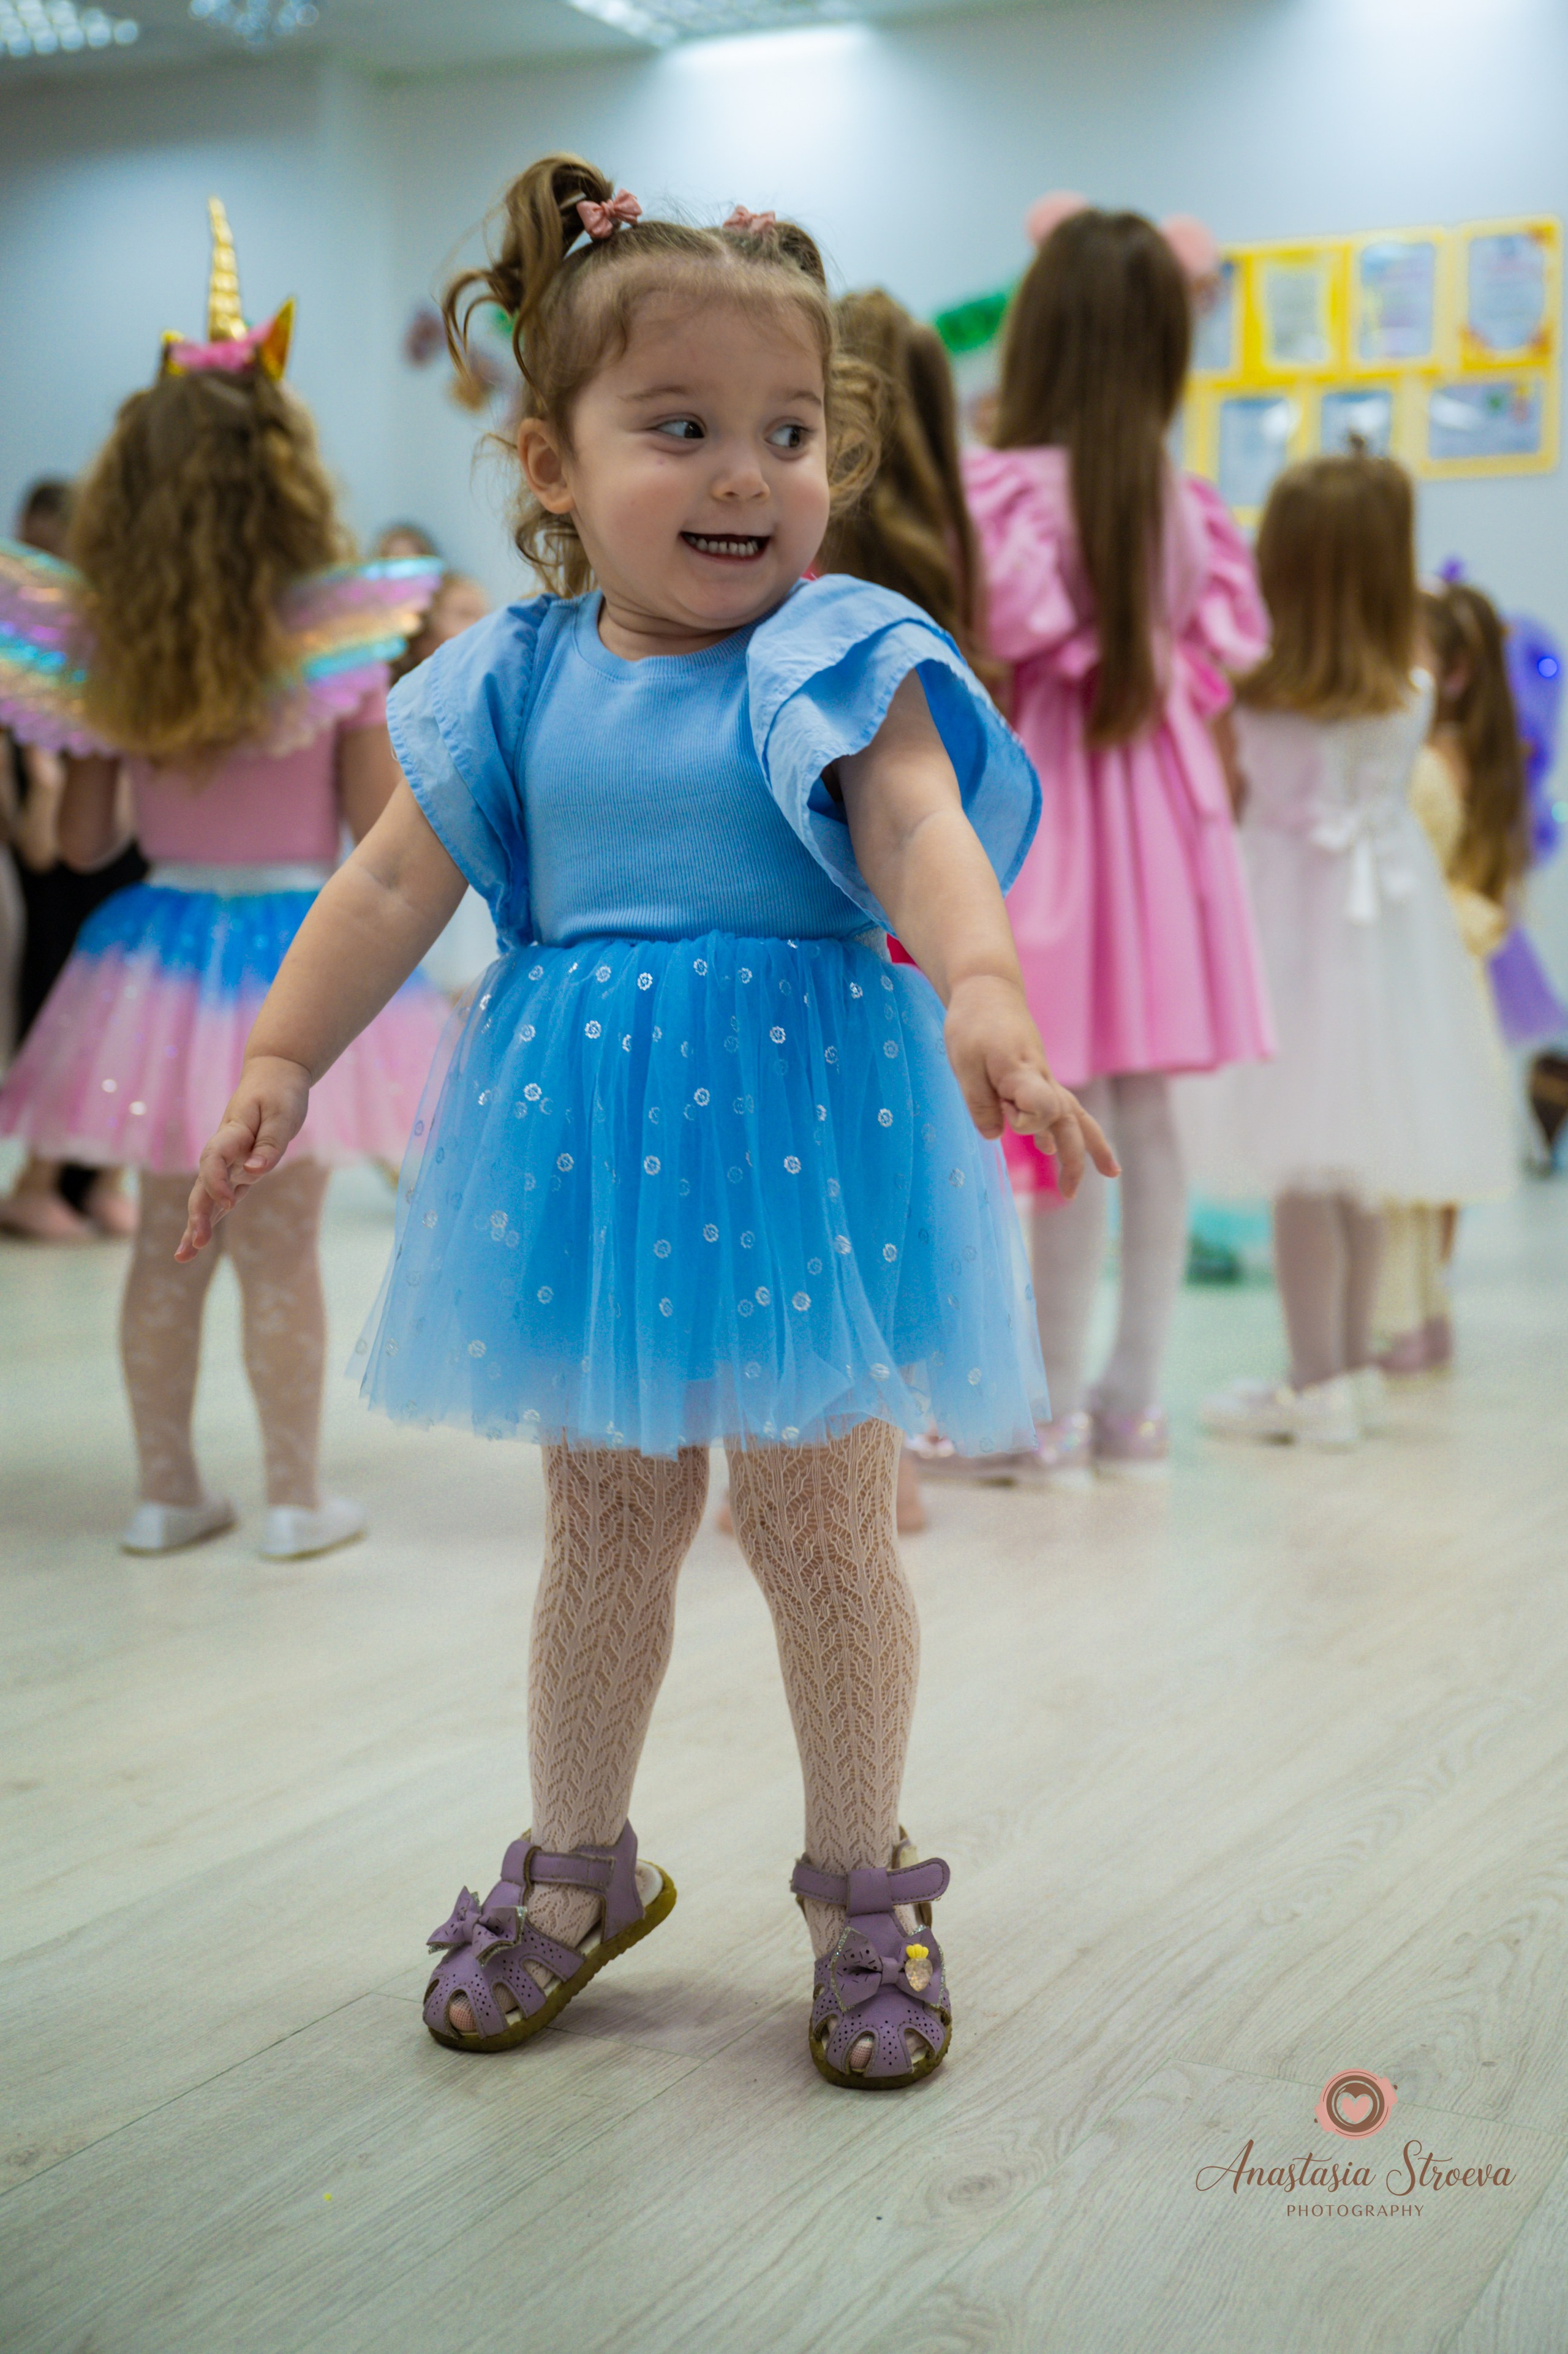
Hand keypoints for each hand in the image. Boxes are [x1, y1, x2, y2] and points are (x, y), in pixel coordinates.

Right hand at [176, 1056, 310, 1259]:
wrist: (273, 1075)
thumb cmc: (280, 1093)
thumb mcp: (284, 1114)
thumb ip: (270, 1144)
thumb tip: (254, 1172)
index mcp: (232, 1134)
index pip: (214, 1161)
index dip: (216, 1182)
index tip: (228, 1203)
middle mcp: (224, 1151)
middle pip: (203, 1185)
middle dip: (198, 1215)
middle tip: (196, 1244)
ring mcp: (227, 1162)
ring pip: (206, 1196)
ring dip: (196, 1224)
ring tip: (182, 1256)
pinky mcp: (237, 1169)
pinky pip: (220, 1197)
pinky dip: (209, 1218)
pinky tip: (196, 1242)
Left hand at [943, 975, 1118, 1198]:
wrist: (988, 988)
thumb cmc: (972, 1023)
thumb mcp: (963, 1062)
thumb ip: (979, 1101)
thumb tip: (997, 1136)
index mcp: (1022, 1073)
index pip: (1043, 1108)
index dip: (1028, 1121)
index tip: (1006, 1114)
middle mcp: (1040, 1077)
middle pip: (1068, 1120)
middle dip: (1074, 1158)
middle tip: (1070, 1195)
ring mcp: (1043, 1077)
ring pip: (1074, 1115)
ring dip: (1088, 1146)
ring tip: (1109, 1174)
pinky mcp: (1038, 1076)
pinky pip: (1059, 1107)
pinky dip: (1063, 1129)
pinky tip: (1055, 1148)